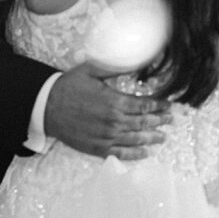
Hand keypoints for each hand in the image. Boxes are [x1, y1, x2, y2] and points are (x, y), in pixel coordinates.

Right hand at [44, 61, 170, 160]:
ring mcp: (106, 136)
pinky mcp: (97, 148)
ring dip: (152, 138)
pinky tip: (145, 153)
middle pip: (143, 123)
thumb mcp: (91, 70)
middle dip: (159, 121)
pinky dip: (135, 154)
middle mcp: (114, 121)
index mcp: (114, 101)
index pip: (144, 105)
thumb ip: (115, 68)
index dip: (159, 106)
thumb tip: (135, 63)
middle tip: (170, 121)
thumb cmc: (69, 86)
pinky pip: (121, 154)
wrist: (47, 107)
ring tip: (163, 137)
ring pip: (136, 139)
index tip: (168, 106)